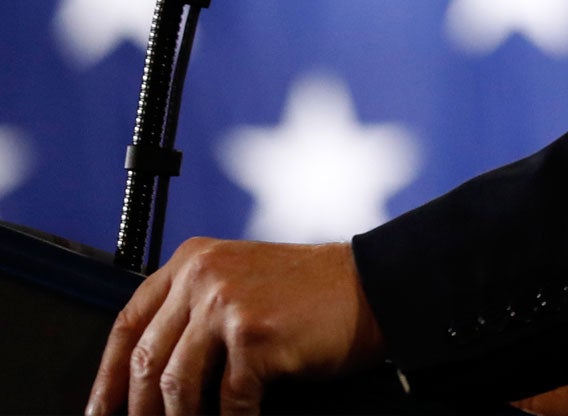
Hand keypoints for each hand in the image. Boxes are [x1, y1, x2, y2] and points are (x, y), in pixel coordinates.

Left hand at [87, 237, 383, 415]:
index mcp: (194, 259)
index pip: (129, 322)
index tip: (101, 408)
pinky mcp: (253, 335)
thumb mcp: (242, 281)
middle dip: (140, 409)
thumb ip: (195, 308)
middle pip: (146, 360)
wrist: (373, 286)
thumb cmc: (313, 291)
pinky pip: (226, 400)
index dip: (107, 375)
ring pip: (177, 385)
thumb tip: (151, 374)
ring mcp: (227, 303)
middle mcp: (204, 275)